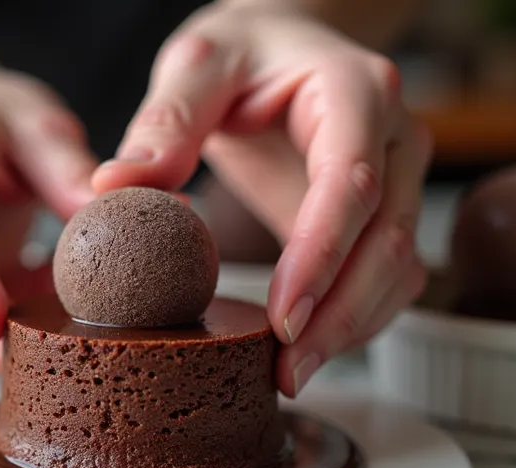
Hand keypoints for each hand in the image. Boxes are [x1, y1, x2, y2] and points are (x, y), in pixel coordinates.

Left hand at [93, 0, 431, 396]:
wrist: (282, 45)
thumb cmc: (242, 51)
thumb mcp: (196, 63)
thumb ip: (163, 121)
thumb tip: (115, 187)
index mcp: (356, 90)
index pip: (350, 183)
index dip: (321, 255)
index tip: (284, 317)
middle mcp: (396, 136)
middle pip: (389, 242)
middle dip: (341, 317)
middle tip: (286, 372)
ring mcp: (400, 180)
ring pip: (399, 271)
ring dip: (351, 331)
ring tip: (290, 375)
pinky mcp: (385, 217)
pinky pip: (387, 281)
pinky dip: (353, 322)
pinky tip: (306, 350)